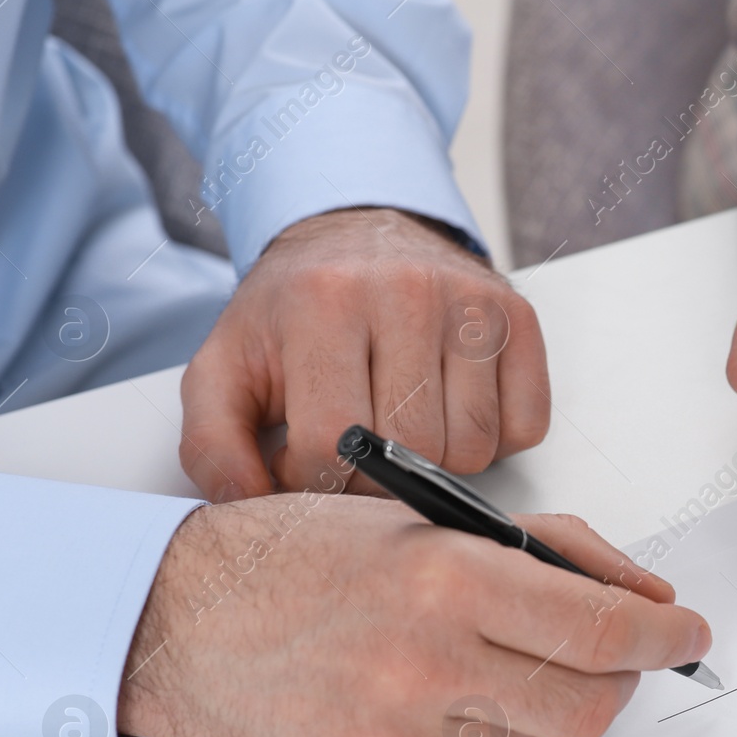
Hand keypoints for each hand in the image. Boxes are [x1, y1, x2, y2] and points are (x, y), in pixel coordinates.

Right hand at [117, 498, 710, 736]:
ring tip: (464, 658)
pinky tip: (406, 696)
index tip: (686, 636)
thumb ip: (542, 549)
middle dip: (614, 680)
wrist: (171, 623)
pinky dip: (461, 734)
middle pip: (589, 706)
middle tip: (604, 656)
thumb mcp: (421, 518)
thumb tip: (638, 593)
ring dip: (526, 700)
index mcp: (446, 580)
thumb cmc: (291, 559)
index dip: (665, 638)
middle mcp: (427, 666)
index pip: (603, 630)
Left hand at [179, 208, 549, 500]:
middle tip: (357, 450)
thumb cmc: (294, 313)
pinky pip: (524, 427)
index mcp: (323, 302)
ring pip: (472, 448)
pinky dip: (492, 439)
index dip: (316, 479)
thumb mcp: (225, 368)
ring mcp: (471, 303)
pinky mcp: (518, 319)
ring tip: (403, 426)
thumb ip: (212, 445)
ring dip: (438, 461)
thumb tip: (247, 502)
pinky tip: (451, 409)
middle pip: (412, 450)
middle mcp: (406, 291)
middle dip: (379, 475)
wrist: (357, 233)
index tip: (305, 461)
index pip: (334, 442)